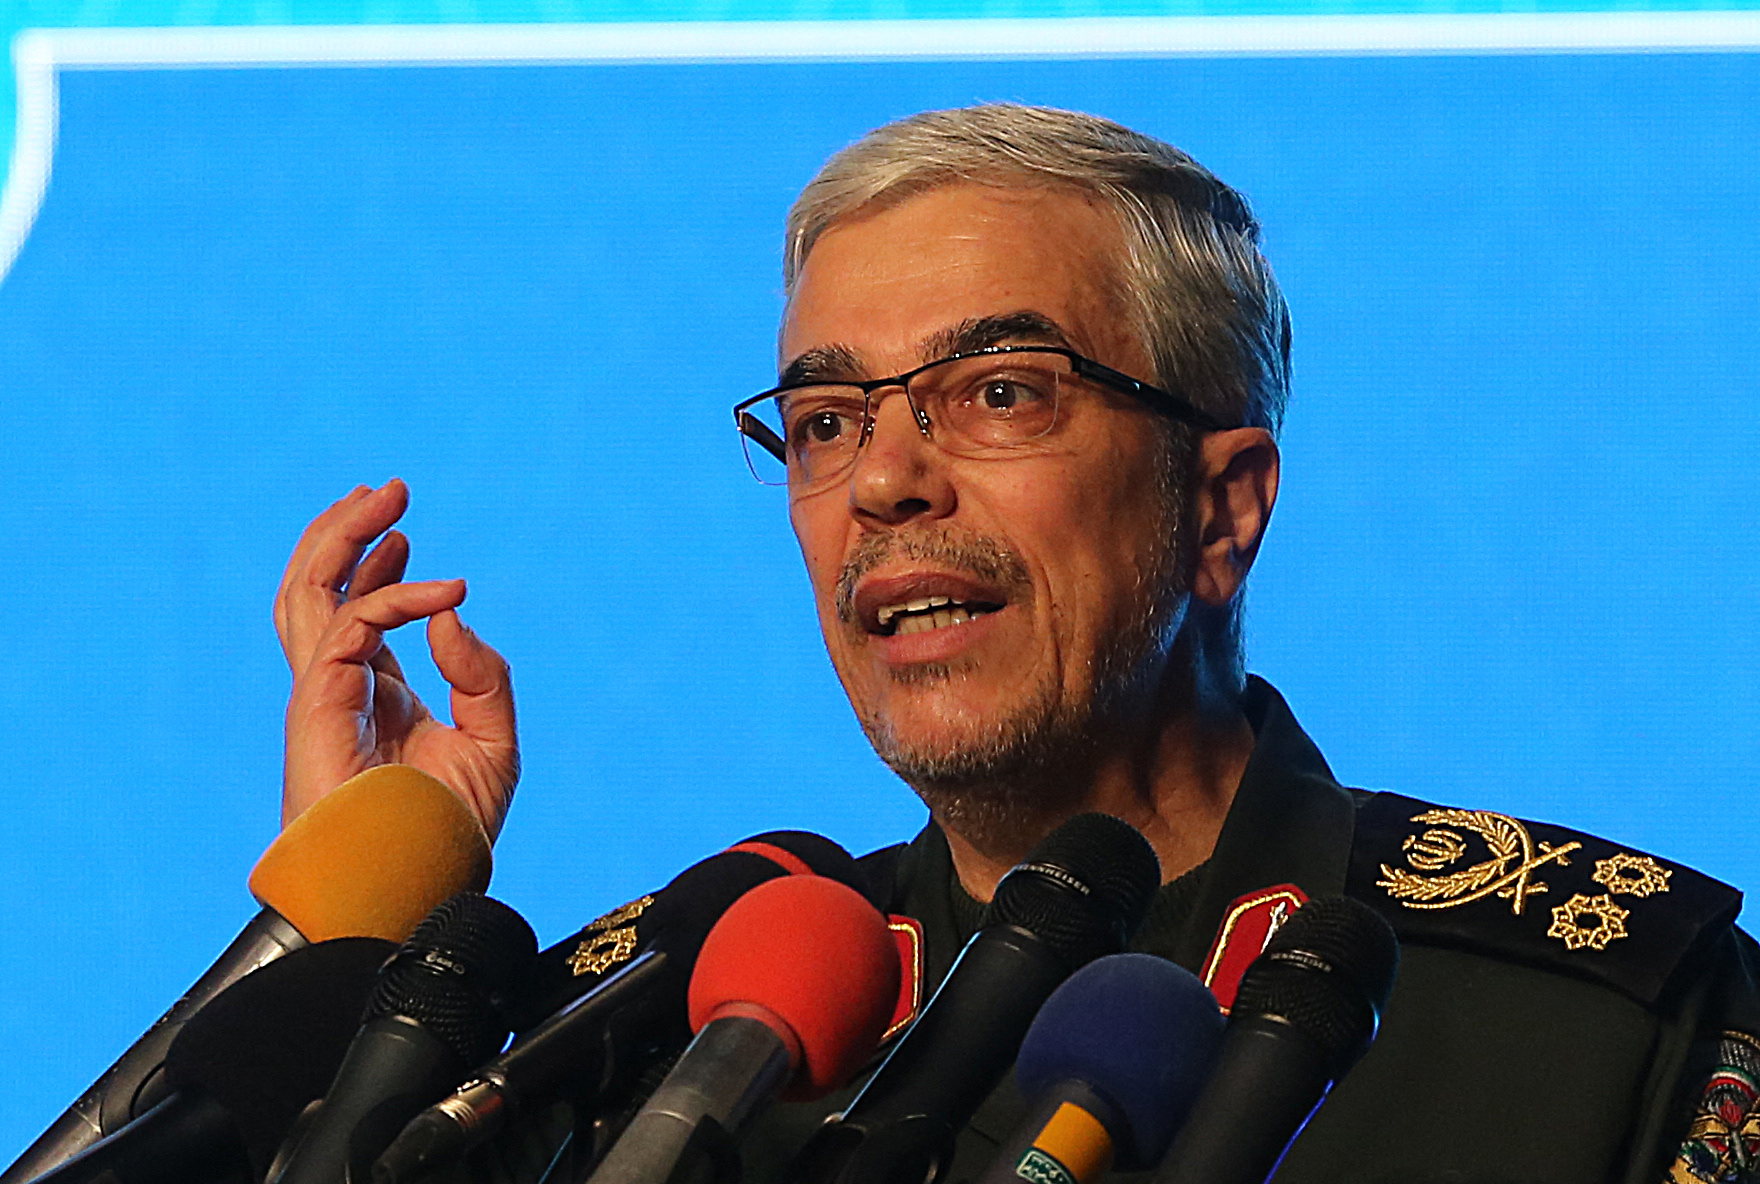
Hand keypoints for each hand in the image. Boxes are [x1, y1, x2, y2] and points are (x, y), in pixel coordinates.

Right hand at [275, 479, 517, 839]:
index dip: (376, 569)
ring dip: (340, 538)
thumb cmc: (448, 831)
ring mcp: (322, 696)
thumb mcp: (494, 744)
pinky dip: (396, 598)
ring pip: (307, 595)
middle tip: (388, 490)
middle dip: (346, 534)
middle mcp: (342, 691)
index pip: (360, 617)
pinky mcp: (317, 706)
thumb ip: (481, 676)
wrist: (419, 882)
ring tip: (381, 497)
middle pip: (319, 593)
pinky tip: (444, 593)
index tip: (404, 535)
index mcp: (376, 698)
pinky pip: (350, 627)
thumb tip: (452, 612)